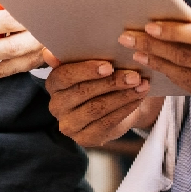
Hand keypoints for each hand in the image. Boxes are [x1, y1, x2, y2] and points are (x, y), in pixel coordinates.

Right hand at [46, 60, 160, 146]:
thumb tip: (49, 52)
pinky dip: (125, 109)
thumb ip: (73, 55)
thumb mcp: (88, 64)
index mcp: (53, 84)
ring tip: (141, 86)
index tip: (109, 66)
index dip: (86, 70)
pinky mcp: (84, 139)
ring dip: (122, 96)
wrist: (113, 105)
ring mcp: (69, 125)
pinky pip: (106, 123)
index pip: (64, 76)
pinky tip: (138, 99)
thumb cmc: (98, 78)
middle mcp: (56, 106)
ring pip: (97, 108)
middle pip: (83, 92)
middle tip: (134, 76)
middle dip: (111, 83)